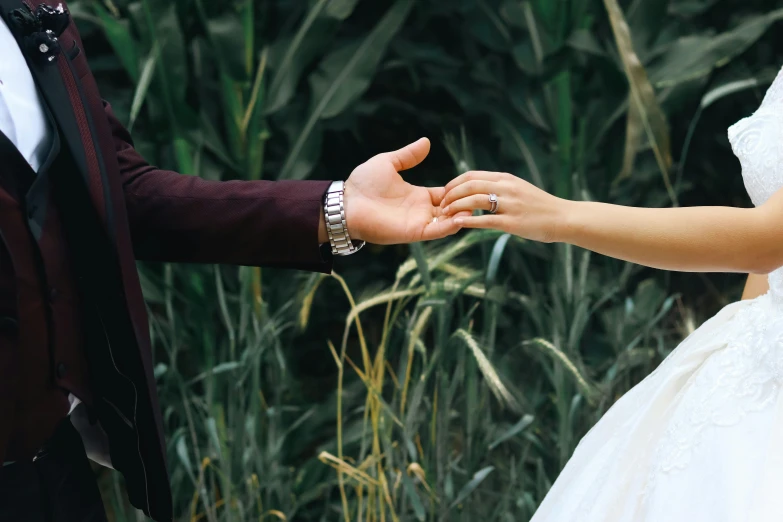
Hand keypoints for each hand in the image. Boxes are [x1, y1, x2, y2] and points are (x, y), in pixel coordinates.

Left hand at [338, 138, 470, 243]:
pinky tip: (463, 218)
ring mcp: (419, 222)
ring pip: (449, 221)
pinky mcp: (414, 232)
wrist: (347, 202)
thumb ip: (408, 155)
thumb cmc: (363, 184)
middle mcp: (422, 210)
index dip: (460, 189)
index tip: (474, 183)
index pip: (448, 194)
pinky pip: (437, 231)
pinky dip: (451, 227)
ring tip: (476, 205)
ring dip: (463, 215)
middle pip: (453, 209)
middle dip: (466, 203)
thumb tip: (426, 142)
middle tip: (481, 194)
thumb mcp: (389, 163)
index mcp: (419, 195)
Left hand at [440, 171, 567, 242]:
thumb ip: (500, 186)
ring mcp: (510, 205)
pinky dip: (469, 221)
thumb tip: (479, 188)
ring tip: (445, 214)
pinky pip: (486, 220)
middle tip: (441, 204)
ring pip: (475, 201)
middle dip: (451, 194)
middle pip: (470, 186)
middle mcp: (506, 188)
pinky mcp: (512, 222)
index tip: (445, 192)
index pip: (472, 175)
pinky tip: (457, 224)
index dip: (454, 183)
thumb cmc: (539, 206)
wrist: (563, 217)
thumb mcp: (518, 188)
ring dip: (456, 207)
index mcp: (506, 179)